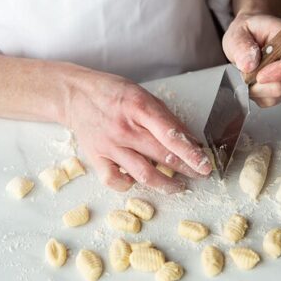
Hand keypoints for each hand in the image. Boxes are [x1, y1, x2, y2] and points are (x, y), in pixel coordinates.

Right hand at [62, 67, 211, 193]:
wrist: (75, 95)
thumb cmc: (112, 93)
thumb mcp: (143, 95)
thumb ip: (165, 118)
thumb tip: (190, 140)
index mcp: (139, 107)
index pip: (171, 135)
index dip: (191, 153)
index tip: (205, 165)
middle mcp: (124, 128)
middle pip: (162, 156)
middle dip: (186, 169)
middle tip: (199, 175)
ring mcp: (109, 145)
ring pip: (143, 174)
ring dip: (165, 184)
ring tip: (178, 186)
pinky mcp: (96, 157)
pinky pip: (115, 181)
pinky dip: (130, 185)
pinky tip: (138, 181)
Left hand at [222, 13, 280, 106]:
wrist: (246, 38)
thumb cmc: (246, 31)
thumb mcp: (237, 33)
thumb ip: (241, 46)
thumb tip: (248, 64)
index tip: (261, 75)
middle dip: (260, 83)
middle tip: (247, 71)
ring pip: (277, 95)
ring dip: (256, 89)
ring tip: (249, 73)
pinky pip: (270, 101)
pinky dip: (256, 94)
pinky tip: (252, 81)